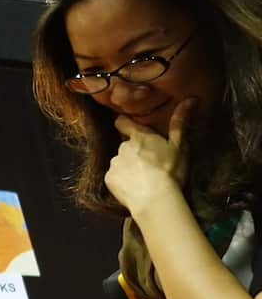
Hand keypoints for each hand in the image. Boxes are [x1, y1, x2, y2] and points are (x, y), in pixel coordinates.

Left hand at [105, 97, 195, 213]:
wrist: (156, 199)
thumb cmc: (171, 172)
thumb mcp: (180, 146)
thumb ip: (180, 123)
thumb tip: (190, 99)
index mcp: (140, 137)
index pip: (123, 122)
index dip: (124, 124)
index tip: (130, 128)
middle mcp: (123, 147)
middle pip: (126, 146)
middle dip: (134, 152)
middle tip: (150, 164)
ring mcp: (114, 163)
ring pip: (120, 162)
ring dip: (128, 167)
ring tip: (144, 179)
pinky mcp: (109, 179)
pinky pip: (114, 177)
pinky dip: (122, 181)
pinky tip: (135, 187)